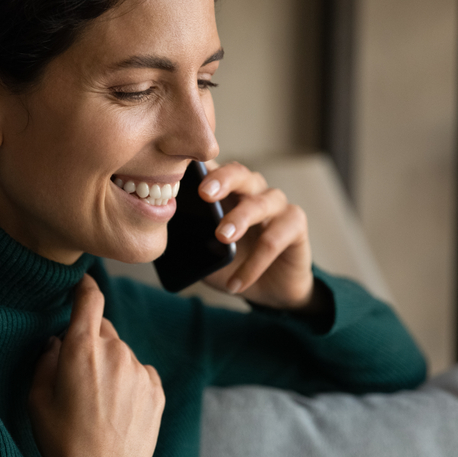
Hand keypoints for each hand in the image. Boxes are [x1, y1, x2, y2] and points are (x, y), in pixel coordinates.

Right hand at [28, 274, 164, 456]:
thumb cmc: (63, 440)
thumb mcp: (36, 399)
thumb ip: (44, 361)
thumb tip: (56, 343)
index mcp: (82, 348)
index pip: (89, 299)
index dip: (85, 287)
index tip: (83, 284)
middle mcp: (115, 351)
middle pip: (103, 330)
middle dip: (91, 343)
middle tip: (78, 376)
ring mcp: (139, 369)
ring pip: (122, 353)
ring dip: (111, 365)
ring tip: (98, 402)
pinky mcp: (156, 389)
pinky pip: (140, 373)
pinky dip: (129, 382)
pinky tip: (117, 409)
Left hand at [198, 161, 313, 309]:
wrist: (269, 290)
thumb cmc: (233, 263)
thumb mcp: (204, 253)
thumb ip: (188, 239)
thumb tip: (162, 235)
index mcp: (227, 190)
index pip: (214, 168)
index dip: (201, 167)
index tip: (184, 173)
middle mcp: (253, 190)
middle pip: (241, 174)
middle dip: (223, 180)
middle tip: (205, 194)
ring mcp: (276, 205)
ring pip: (260, 203)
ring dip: (240, 218)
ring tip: (223, 237)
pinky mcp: (295, 225)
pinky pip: (274, 239)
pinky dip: (254, 263)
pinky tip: (237, 283)